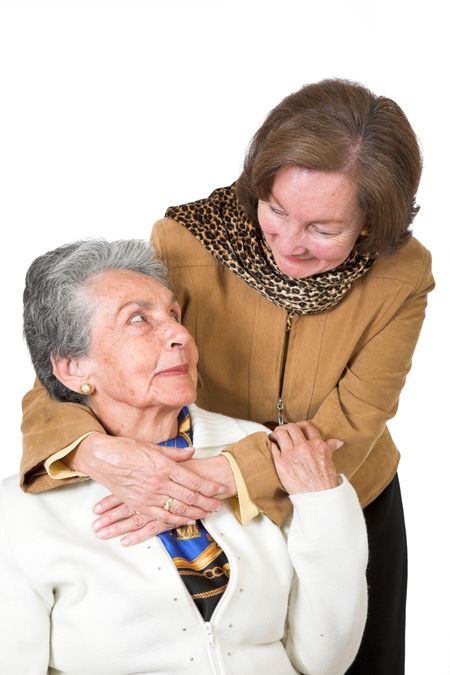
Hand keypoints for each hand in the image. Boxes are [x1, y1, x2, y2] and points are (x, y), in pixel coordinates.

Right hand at [90, 454, 236, 545]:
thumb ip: (174, 453)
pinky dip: (177, 519)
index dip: (209, 486)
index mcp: (164, 466)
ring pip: (179, 508)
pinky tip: (188, 519)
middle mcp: (159, 483)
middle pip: (190, 496)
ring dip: (196, 512)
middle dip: (207, 502)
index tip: (220, 488)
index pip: (193, 480)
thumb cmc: (126, 449)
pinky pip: (162, 516)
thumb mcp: (153, 446)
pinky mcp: (139, 505)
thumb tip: (192, 452)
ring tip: (208, 513)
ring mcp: (149, 496)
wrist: (102, 458)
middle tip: (219, 504)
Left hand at [269, 421, 341, 494]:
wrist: (318, 498)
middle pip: (291, 427)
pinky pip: (273, 447)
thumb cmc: (325, 482)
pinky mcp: (281, 463)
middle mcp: (303, 447)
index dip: (301, 425)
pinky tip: (273, 447)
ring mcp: (291, 454)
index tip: (298, 428)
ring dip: (277, 433)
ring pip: (280, 433)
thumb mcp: (330, 461)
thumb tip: (336, 442)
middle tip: (285, 431)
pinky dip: (272, 445)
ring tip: (276, 436)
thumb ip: (329, 448)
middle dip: (287, 427)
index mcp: (317, 445)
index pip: (307, 426)